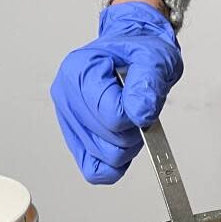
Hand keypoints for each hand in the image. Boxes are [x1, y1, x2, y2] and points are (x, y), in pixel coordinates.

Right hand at [50, 0, 182, 183]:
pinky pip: (94, 170)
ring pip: (104, 158)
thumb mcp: (155, 58)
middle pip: (108, 142)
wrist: (135, 52)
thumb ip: (148, 83)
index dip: (136, 116)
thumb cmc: (141, 53)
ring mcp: (68, 119)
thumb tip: (140, 114)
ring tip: (129, 117)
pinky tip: (123, 140)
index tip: (142, 100)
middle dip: (133, 131)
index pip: (111, 116)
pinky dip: (115, 163)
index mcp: (79, 71)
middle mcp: (66, 95)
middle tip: (138, 107)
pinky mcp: (75, 138)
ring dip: (127, 145)